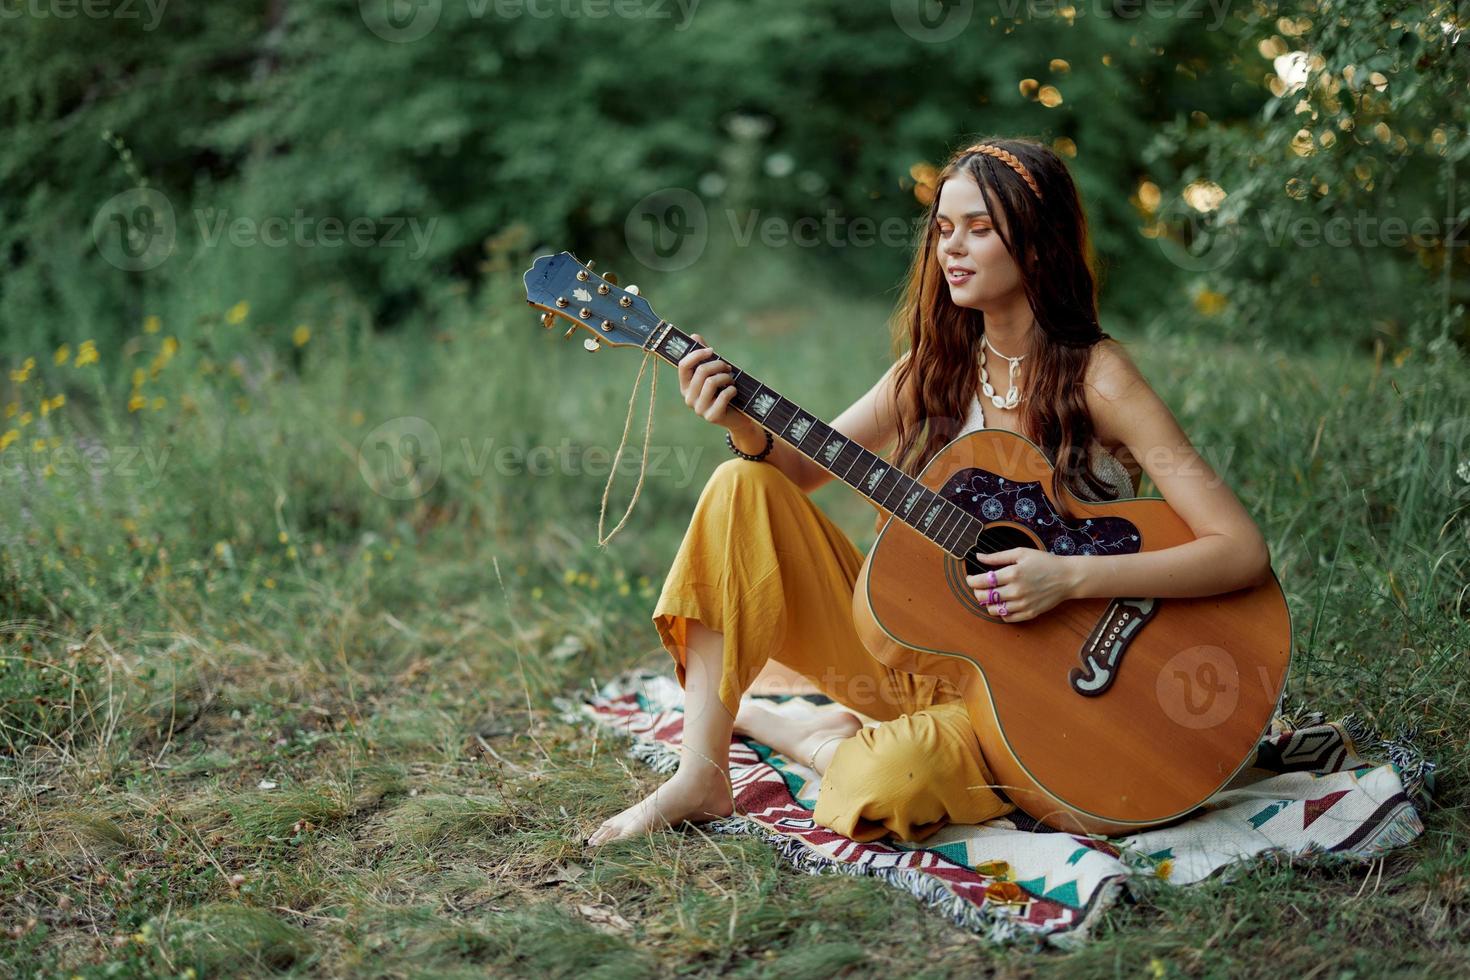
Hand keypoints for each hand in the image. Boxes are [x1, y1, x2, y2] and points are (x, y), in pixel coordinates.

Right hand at [677, 332, 743, 430]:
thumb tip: (694, 336)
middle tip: (728, 367)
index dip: (697, 354)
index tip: (711, 350)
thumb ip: (703, 356)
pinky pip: (722, 396)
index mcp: (685, 386)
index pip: (683, 365)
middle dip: (718, 365)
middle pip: (701, 371)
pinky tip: (734, 391)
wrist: (737, 417)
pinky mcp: (711, 416)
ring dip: (726, 377)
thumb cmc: (724, 390)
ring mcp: (699, 409)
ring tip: (731, 379)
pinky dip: (731, 389)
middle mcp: (688, 398)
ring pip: (711, 382)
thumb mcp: (714, 372)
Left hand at [964, 548, 1078, 622]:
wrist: (1067, 577)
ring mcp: (1023, 604)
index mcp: (1013, 574)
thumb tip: (979, 557)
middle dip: (977, 592)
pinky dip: (1000, 612)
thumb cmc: (1044, 562)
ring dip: (987, 603)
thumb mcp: (1021, 553)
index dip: (971, 581)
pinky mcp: (1029, 613)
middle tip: (979, 587)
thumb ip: (998, 557)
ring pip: (993, 610)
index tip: (970, 579)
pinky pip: (1007, 618)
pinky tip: (1003, 603)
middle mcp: (1016, 591)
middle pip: (985, 597)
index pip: (982, 581)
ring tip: (991, 596)